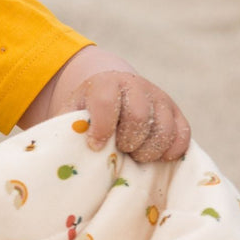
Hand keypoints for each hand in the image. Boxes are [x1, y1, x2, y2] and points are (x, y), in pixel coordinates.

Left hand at [60, 70, 189, 162]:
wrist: (113, 91)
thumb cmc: (87, 111)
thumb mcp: (71, 113)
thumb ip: (66, 126)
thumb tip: (57, 151)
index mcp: (105, 83)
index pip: (106, 103)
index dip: (101, 128)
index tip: (95, 146)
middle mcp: (136, 86)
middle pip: (137, 117)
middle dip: (127, 142)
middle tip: (119, 150)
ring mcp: (159, 98)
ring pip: (163, 128)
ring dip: (148, 150)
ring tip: (134, 155)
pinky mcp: (176, 112)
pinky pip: (182, 135)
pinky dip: (171, 151)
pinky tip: (156, 156)